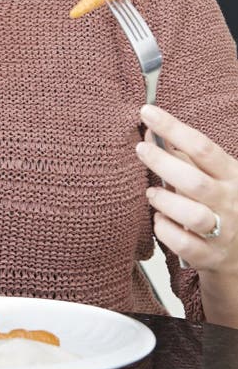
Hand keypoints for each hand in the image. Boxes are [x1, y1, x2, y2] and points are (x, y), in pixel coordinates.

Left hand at [136, 104, 237, 272]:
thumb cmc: (219, 203)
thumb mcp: (211, 174)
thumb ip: (182, 155)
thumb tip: (150, 129)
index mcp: (232, 175)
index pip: (203, 147)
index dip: (173, 128)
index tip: (148, 112)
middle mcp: (230, 202)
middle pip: (196, 182)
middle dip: (163, 163)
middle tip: (141, 150)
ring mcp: (223, 231)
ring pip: (193, 215)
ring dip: (165, 201)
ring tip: (151, 193)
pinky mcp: (211, 256)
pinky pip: (185, 244)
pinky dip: (166, 230)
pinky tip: (159, 220)